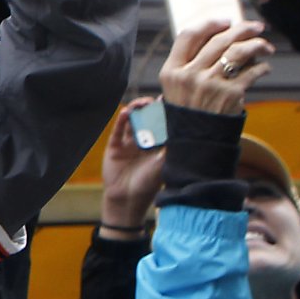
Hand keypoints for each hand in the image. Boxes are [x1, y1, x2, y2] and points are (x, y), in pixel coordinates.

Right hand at [99, 98, 167, 232]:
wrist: (128, 199)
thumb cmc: (149, 184)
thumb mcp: (164, 163)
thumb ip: (170, 146)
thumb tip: (185, 128)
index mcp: (156, 146)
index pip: (161, 124)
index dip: (165, 112)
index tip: (171, 100)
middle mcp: (142, 142)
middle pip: (146, 119)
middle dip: (150, 108)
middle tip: (156, 101)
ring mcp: (127, 144)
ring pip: (131, 122)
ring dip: (136, 111)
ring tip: (142, 104)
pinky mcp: (114, 147)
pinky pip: (117, 131)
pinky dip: (121, 121)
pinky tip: (126, 112)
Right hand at [158, 18, 274, 115]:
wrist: (196, 142)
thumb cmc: (189, 110)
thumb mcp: (176, 86)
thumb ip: (190, 63)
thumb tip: (223, 36)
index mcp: (171, 71)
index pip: (188, 36)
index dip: (210, 24)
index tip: (227, 21)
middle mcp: (189, 75)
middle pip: (219, 40)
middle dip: (242, 29)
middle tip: (257, 27)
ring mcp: (210, 84)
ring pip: (239, 51)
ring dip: (257, 45)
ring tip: (266, 47)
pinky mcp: (230, 94)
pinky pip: (252, 72)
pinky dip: (263, 67)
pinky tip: (265, 68)